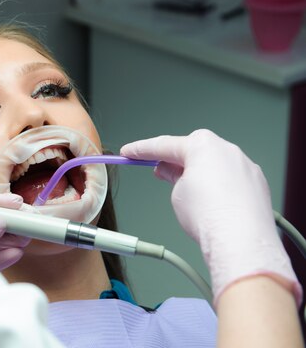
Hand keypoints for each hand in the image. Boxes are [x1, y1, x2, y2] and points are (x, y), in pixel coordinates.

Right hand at [121, 129, 300, 304]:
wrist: (240, 241)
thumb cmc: (208, 215)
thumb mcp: (177, 193)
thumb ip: (172, 176)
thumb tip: (172, 172)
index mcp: (203, 145)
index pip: (164, 145)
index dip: (142, 150)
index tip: (128, 152)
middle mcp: (228, 150)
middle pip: (194, 149)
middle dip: (175, 159)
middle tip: (159, 172)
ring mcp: (246, 167)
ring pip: (215, 164)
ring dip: (198, 173)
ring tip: (186, 192)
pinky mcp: (257, 184)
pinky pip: (231, 178)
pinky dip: (218, 185)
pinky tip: (211, 201)